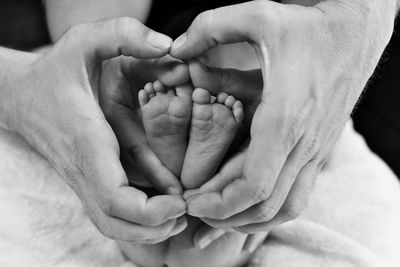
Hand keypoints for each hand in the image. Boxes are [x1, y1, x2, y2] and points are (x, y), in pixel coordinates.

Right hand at [3, 18, 187, 242]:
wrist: (22, 96)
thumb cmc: (56, 70)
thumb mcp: (85, 41)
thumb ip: (124, 35)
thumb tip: (168, 45)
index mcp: (87, 141)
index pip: (113, 195)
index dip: (148, 211)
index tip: (180, 201)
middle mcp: (84, 169)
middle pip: (114, 220)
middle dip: (153, 227)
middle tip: (186, 213)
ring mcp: (83, 180)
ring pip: (110, 224)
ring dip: (146, 230)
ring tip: (178, 217)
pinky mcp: (87, 181)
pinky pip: (109, 213)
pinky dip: (136, 221)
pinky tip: (162, 209)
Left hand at [171, 0, 394, 234]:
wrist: (358, 30)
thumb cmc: (310, 25)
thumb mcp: (259, 16)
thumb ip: (210, 28)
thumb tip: (175, 48)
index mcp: (285, 118)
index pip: (253, 186)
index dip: (218, 202)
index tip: (190, 200)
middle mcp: (304, 142)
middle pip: (264, 205)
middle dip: (225, 216)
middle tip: (193, 209)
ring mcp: (316, 149)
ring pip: (286, 208)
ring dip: (249, 219)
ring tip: (216, 215)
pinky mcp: (319, 148)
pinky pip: (297, 193)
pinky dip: (270, 208)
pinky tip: (248, 205)